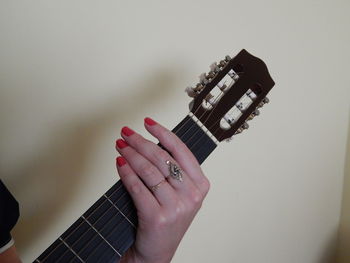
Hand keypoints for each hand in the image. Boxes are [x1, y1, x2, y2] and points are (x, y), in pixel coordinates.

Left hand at [115, 118, 209, 262]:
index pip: (181, 150)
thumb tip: (148, 143)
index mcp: (201, 185)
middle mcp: (192, 195)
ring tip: (121, 146)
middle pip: (163, 158)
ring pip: (150, 170)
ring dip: (131, 154)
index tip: (148, 123)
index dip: (163, 133)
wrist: (156, 251)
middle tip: (127, 133)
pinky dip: (126, 172)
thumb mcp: (179, 194)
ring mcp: (176, 206)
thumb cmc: (166, 218)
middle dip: (141, 142)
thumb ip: (172, 171)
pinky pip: (138, 187)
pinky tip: (120, 163)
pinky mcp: (158, 217)